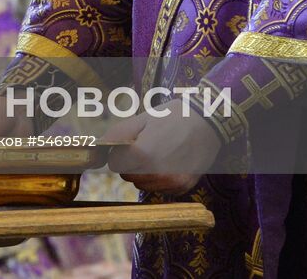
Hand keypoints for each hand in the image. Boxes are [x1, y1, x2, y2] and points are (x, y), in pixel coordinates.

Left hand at [103, 107, 219, 194]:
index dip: (120, 152)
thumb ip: (117, 135)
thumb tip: (97, 150)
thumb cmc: (172, 116)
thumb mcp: (141, 119)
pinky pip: (161, 189)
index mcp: (142, 154)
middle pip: (128, 177)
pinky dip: (161, 178)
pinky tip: (171, 162)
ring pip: (144, 185)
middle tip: (147, 146)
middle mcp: (157, 174)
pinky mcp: (183, 187)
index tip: (132, 143)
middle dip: (131, 163)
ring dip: (145, 172)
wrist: (208, 121)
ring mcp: (172, 183)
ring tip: (160, 153)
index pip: (115, 165)